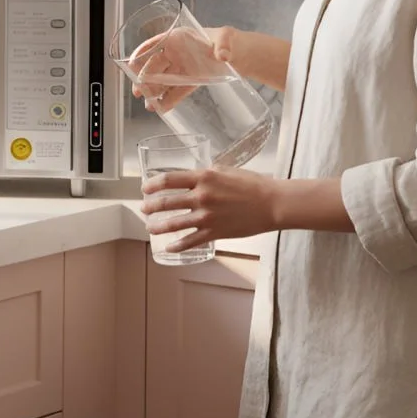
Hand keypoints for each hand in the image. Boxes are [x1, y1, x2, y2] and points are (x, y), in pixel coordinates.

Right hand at [128, 26, 231, 112]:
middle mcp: (177, 52)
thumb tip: (223, 54)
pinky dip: (170, 99)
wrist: (244, 55)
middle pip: (155, 65)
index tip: (132, 64)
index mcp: (180, 38)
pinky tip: (162, 108)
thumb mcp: (228, 38)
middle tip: (138, 91)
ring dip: (155, 91)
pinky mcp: (192, 80)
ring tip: (149, 105)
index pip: (156, 43)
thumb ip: (224, 45)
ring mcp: (183, 67)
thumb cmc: (232, 40)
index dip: (142, 52)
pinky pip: (178, 90)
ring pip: (164, 79)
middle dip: (145, 78)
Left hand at [141, 165, 278, 252]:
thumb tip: (193, 175)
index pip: (169, 180)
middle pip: (166, 202)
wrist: (273, 204)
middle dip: (150, 206)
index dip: (152, 184)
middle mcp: (202, 196)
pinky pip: (191, 241)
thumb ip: (207, 173)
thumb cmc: (253, 184)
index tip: (145, 188)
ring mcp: (207, 216)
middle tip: (143, 208)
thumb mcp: (226, 170)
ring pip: (174, 223)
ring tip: (149, 227)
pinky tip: (169, 247)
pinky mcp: (215, 232)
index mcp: (203, 177)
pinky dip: (177, 245)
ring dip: (157, 226)